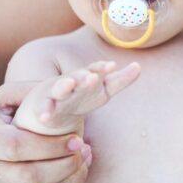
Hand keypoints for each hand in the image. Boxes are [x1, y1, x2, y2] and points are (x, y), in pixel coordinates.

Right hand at [12, 61, 139, 135]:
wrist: (47, 109)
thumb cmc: (80, 97)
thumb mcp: (102, 91)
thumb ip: (120, 80)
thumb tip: (139, 66)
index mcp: (86, 78)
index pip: (96, 71)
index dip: (102, 69)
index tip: (112, 65)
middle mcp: (70, 82)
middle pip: (78, 78)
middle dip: (84, 76)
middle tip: (92, 76)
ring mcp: (55, 94)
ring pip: (60, 88)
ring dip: (65, 86)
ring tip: (69, 84)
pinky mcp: (43, 107)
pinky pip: (44, 109)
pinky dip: (44, 111)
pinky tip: (45, 116)